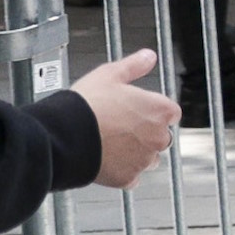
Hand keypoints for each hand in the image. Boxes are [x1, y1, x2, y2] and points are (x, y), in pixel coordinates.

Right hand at [73, 50, 178, 188]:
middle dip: (146, 133)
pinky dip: (122, 171)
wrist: (64, 137)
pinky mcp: (128, 178)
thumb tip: (149, 56)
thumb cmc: (87, 105)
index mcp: (161, 111)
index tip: (138, 111)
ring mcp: (144, 159)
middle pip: (161, 137)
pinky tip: (106, 160)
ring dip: (136, 153)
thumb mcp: (110, 75)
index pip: (170, 113)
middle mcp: (160, 137)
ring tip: (111, 144)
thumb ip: (134, 65)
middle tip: (120, 128)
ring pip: (148, 158)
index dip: (152, 111)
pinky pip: (131, 176)